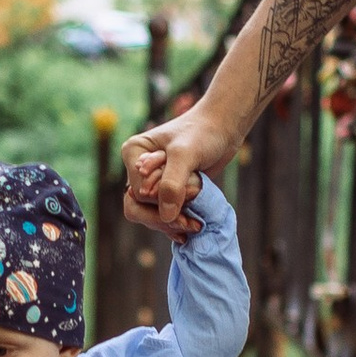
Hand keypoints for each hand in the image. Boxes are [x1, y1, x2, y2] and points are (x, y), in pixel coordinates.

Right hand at [122, 105, 226, 239]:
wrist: (222, 129)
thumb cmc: (202, 134)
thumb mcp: (185, 155)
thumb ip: (172, 184)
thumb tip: (166, 217)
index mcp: (133, 154)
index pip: (136, 193)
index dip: (160, 201)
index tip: (190, 195)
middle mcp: (138, 170)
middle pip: (137, 208)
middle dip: (162, 219)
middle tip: (189, 225)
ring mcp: (152, 182)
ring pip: (151, 215)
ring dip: (172, 223)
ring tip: (195, 226)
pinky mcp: (167, 191)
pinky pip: (165, 215)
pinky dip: (177, 223)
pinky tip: (191, 228)